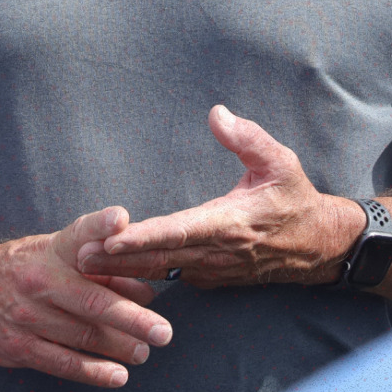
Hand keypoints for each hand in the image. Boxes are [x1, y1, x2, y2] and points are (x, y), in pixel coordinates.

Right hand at [0, 206, 172, 387]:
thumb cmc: (20, 268)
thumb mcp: (51, 252)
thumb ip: (97, 264)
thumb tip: (144, 287)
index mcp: (51, 251)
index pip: (79, 234)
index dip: (100, 225)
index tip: (122, 219)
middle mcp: (40, 281)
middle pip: (93, 301)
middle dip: (133, 318)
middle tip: (164, 331)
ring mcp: (27, 317)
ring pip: (82, 335)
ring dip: (119, 347)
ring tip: (145, 351)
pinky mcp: (18, 347)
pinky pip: (61, 362)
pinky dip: (91, 371)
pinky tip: (117, 376)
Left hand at [77, 105, 364, 287]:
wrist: (316, 245)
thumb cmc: (294, 199)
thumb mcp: (280, 161)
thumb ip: (248, 138)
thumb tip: (217, 113)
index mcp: (230, 222)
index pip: (177, 231)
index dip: (142, 237)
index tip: (111, 237)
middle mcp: (217, 252)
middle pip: (158, 258)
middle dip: (116, 258)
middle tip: (75, 255)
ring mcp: (212, 270)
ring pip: (159, 271)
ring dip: (121, 270)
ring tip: (82, 266)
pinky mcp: (209, 278)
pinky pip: (170, 277)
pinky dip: (141, 276)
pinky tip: (112, 273)